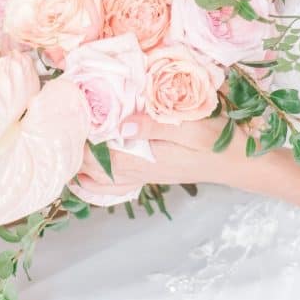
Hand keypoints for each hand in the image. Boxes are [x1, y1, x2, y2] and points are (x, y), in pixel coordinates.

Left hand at [80, 116, 249, 197]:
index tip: (64, 117)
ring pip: (102, 179)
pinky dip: (97, 177)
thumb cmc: (219, 142)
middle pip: (94, 170)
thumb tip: (122, 122)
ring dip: (82, 166)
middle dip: (73, 153)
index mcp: (146, 161)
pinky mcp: (152, 171)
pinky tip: (91, 166)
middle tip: (60, 125)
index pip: (98, 157)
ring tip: (66, 147)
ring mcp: (145, 174)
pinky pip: (116, 181)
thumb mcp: (192, 128)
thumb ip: (157, 125)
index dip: (78, 140)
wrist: (240, 164)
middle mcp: (140, 172)